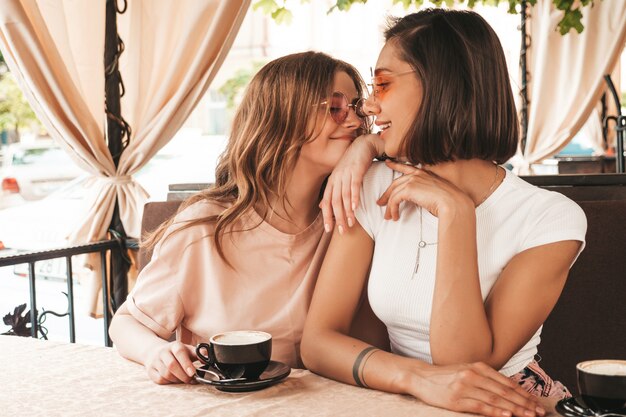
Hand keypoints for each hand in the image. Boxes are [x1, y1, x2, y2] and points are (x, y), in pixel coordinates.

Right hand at [144, 341, 196, 383]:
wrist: (155, 351)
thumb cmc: (177, 352)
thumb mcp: (188, 350)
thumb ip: (199, 353)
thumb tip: (209, 359)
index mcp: (175, 345)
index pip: (180, 352)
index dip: (186, 363)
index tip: (192, 373)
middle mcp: (163, 352)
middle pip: (171, 365)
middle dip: (183, 375)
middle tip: (191, 380)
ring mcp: (155, 361)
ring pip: (166, 374)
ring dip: (177, 380)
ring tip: (183, 379)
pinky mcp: (150, 371)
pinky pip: (160, 380)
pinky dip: (169, 382)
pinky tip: (174, 379)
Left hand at [320, 134, 379, 233]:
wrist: (363, 145)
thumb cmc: (352, 163)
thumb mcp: (340, 177)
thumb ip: (332, 192)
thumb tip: (322, 206)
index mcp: (332, 182)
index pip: (327, 202)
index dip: (327, 216)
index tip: (329, 230)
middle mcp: (336, 178)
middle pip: (334, 201)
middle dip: (338, 218)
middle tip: (342, 231)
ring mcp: (346, 174)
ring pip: (344, 196)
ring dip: (347, 211)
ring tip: (351, 223)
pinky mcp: (356, 170)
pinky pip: (354, 186)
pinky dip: (354, 197)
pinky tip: (355, 208)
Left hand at [377, 160, 471, 220]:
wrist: (453, 204)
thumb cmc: (449, 201)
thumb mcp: (436, 192)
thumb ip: (426, 191)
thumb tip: (420, 198)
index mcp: (424, 173)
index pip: (406, 167)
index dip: (395, 165)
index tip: (388, 163)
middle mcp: (417, 174)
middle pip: (395, 183)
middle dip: (386, 194)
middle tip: (381, 203)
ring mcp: (412, 180)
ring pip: (393, 193)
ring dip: (389, 207)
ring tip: (388, 216)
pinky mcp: (408, 189)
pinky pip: (394, 200)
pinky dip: (393, 209)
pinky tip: (395, 216)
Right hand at [410, 362, 544, 416]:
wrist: (420, 377)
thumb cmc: (444, 376)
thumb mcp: (466, 371)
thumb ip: (485, 378)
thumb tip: (508, 390)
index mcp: (478, 367)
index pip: (506, 382)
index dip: (524, 393)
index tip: (537, 403)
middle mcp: (473, 374)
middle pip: (504, 390)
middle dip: (524, 402)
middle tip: (539, 412)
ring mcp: (464, 386)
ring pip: (495, 398)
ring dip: (515, 408)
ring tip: (529, 415)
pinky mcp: (456, 399)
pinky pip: (480, 406)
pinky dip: (495, 411)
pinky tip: (506, 415)